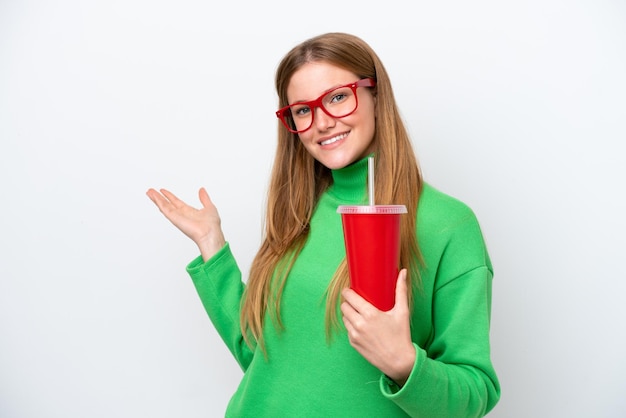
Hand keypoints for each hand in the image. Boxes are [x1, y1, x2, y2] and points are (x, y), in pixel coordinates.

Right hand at [146, 187, 225, 260]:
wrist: (210, 233)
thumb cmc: (212, 225)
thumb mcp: (209, 207)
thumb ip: (204, 198)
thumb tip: (202, 190)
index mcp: (189, 212)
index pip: (176, 202)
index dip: (170, 196)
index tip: (163, 191)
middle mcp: (182, 214)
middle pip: (167, 204)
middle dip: (159, 198)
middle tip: (151, 191)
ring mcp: (177, 217)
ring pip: (164, 206)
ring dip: (156, 199)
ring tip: (149, 192)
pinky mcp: (174, 218)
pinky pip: (165, 209)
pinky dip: (159, 202)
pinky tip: (154, 197)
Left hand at [341, 269, 415, 385]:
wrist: (398, 361)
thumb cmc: (401, 335)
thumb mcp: (402, 312)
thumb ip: (401, 290)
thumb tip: (403, 272)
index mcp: (370, 314)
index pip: (349, 297)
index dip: (347, 292)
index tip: (350, 289)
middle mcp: (359, 324)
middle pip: (344, 306)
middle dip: (348, 302)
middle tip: (354, 300)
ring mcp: (355, 335)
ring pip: (344, 318)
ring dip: (348, 313)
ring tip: (357, 312)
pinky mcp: (353, 343)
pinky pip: (347, 329)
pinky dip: (351, 325)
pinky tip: (360, 324)